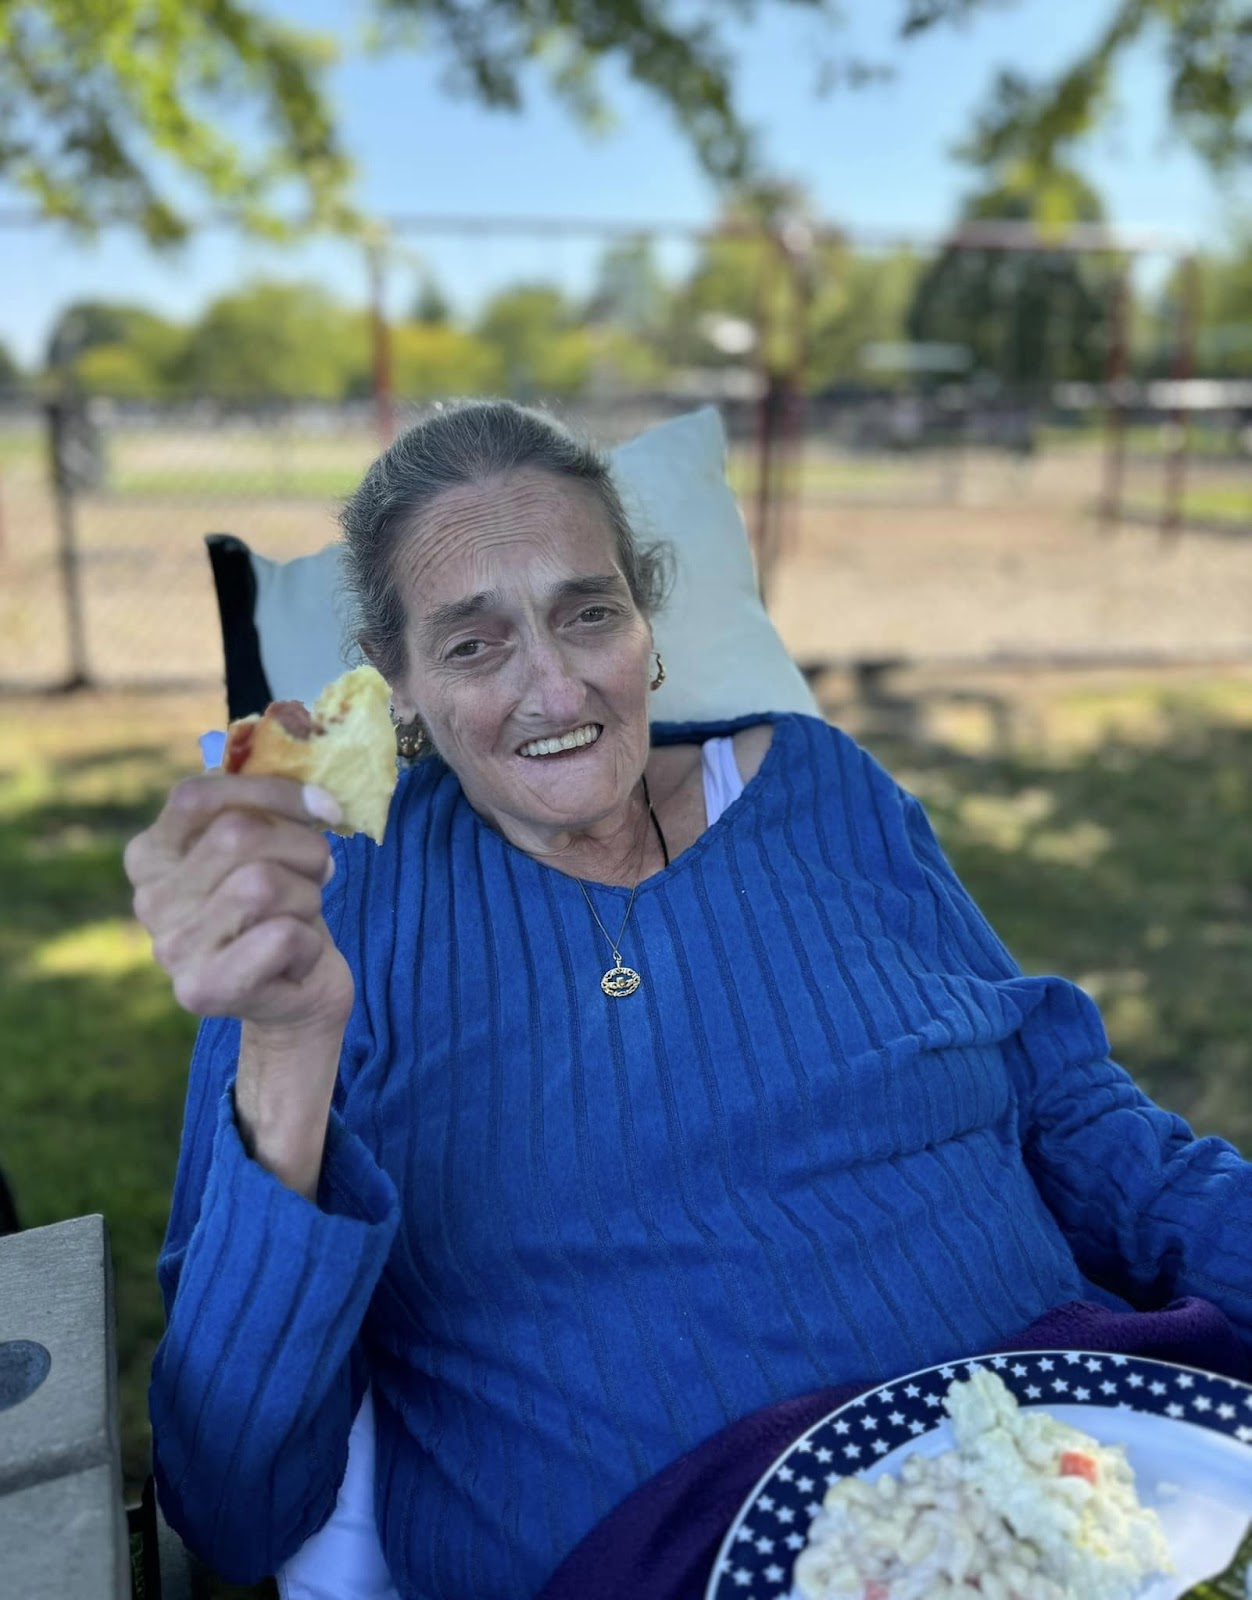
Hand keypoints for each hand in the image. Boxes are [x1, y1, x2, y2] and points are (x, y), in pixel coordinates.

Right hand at [125, 774, 354, 1035]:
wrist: (298, 997)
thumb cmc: (284, 910)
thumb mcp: (271, 846)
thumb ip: (265, 800)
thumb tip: (296, 734)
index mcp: (153, 852)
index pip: (198, 794)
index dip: (271, 791)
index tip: (324, 807)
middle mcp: (148, 899)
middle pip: (239, 835)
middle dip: (303, 849)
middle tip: (317, 874)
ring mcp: (169, 948)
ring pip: (263, 884)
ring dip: (307, 897)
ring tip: (301, 917)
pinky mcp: (200, 991)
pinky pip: (281, 935)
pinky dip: (310, 942)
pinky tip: (296, 958)